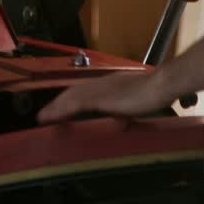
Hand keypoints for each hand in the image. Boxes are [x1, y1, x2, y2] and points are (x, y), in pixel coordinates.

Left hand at [37, 69, 174, 123]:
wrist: (161, 85)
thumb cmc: (156, 92)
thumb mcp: (139, 102)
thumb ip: (128, 108)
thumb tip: (124, 120)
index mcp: (110, 84)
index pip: (84, 92)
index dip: (70, 100)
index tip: (60, 108)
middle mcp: (101, 84)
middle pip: (73, 92)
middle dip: (58, 103)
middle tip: (45, 115)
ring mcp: (99, 89)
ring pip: (70, 97)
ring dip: (55, 107)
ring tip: (43, 118)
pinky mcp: (100, 98)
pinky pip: (74, 104)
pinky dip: (60, 111)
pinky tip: (50, 118)